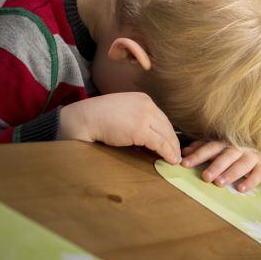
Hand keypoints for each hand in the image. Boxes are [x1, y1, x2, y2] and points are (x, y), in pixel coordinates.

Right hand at [58, 92, 180, 163]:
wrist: (83, 118)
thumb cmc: (97, 117)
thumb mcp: (122, 111)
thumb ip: (136, 119)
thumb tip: (148, 137)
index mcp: (143, 99)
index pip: (161, 117)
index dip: (167, 132)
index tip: (171, 142)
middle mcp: (147, 105)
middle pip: (167, 126)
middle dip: (173, 141)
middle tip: (177, 153)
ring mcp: (145, 116)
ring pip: (166, 135)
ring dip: (173, 149)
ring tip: (175, 159)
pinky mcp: (141, 130)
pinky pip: (160, 143)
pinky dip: (168, 153)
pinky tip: (171, 160)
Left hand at [181, 141, 260, 191]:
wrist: (253, 146)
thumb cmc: (229, 149)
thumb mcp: (215, 147)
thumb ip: (200, 148)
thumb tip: (184, 152)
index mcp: (225, 142)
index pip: (210, 147)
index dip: (198, 155)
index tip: (185, 164)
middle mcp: (239, 147)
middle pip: (227, 156)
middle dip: (216, 166)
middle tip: (206, 177)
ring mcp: (251, 155)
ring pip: (242, 163)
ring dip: (231, 173)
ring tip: (219, 183)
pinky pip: (259, 173)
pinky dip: (251, 181)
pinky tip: (241, 189)